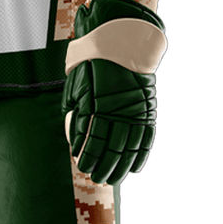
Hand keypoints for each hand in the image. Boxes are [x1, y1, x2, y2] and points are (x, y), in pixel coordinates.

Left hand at [64, 59, 155, 185]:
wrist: (121, 44)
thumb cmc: (92, 66)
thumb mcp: (76, 87)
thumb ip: (76, 114)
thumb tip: (74, 140)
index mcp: (99, 107)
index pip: (94, 142)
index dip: (88, 158)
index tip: (83, 168)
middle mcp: (119, 112)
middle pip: (113, 149)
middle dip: (104, 168)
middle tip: (97, 179)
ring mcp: (136, 112)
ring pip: (131, 148)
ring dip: (122, 167)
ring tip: (114, 179)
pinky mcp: (148, 110)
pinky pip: (147, 138)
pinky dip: (141, 155)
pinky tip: (135, 168)